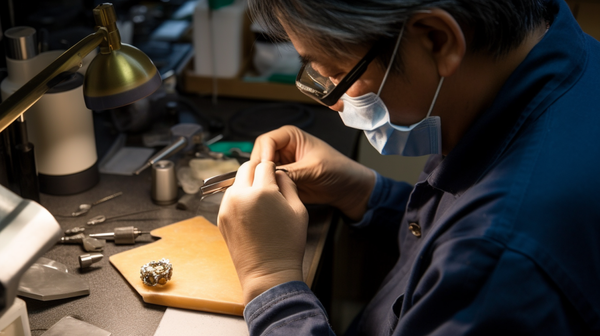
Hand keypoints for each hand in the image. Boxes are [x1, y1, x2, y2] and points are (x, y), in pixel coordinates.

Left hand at [218, 160, 307, 303]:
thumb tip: (279, 174)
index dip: (273, 168)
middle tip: (268, 183)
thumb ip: (288, 184)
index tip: (277, 175)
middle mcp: (240, 196)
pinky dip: (240, 198)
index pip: (264, 165)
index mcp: (262, 191)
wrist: (268, 272)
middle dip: (257, 171)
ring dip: (247, 184)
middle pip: (245, 168)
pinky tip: (252, 213)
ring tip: (261, 201)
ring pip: (236, 182)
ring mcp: (227, 207)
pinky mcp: (221, 218)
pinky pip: (230, 198)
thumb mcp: (299, 210)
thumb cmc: (287, 244)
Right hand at [251, 125, 374, 220]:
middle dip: (259, 171)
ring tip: (266, 192)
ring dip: (262, 182)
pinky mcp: (282, 180)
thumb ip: (291, 172)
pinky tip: (270, 198)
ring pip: (260, 173)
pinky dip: (267, 191)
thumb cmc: (337, 170)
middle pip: (259, 157)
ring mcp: (281, 165)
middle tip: (261, 184)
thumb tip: (270, 177)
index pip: (266, 141)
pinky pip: (268, 185)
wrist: (347, 189)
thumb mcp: (314, 169)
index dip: (262, 155)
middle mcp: (282, 149)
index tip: (264, 170)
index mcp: (290, 136)